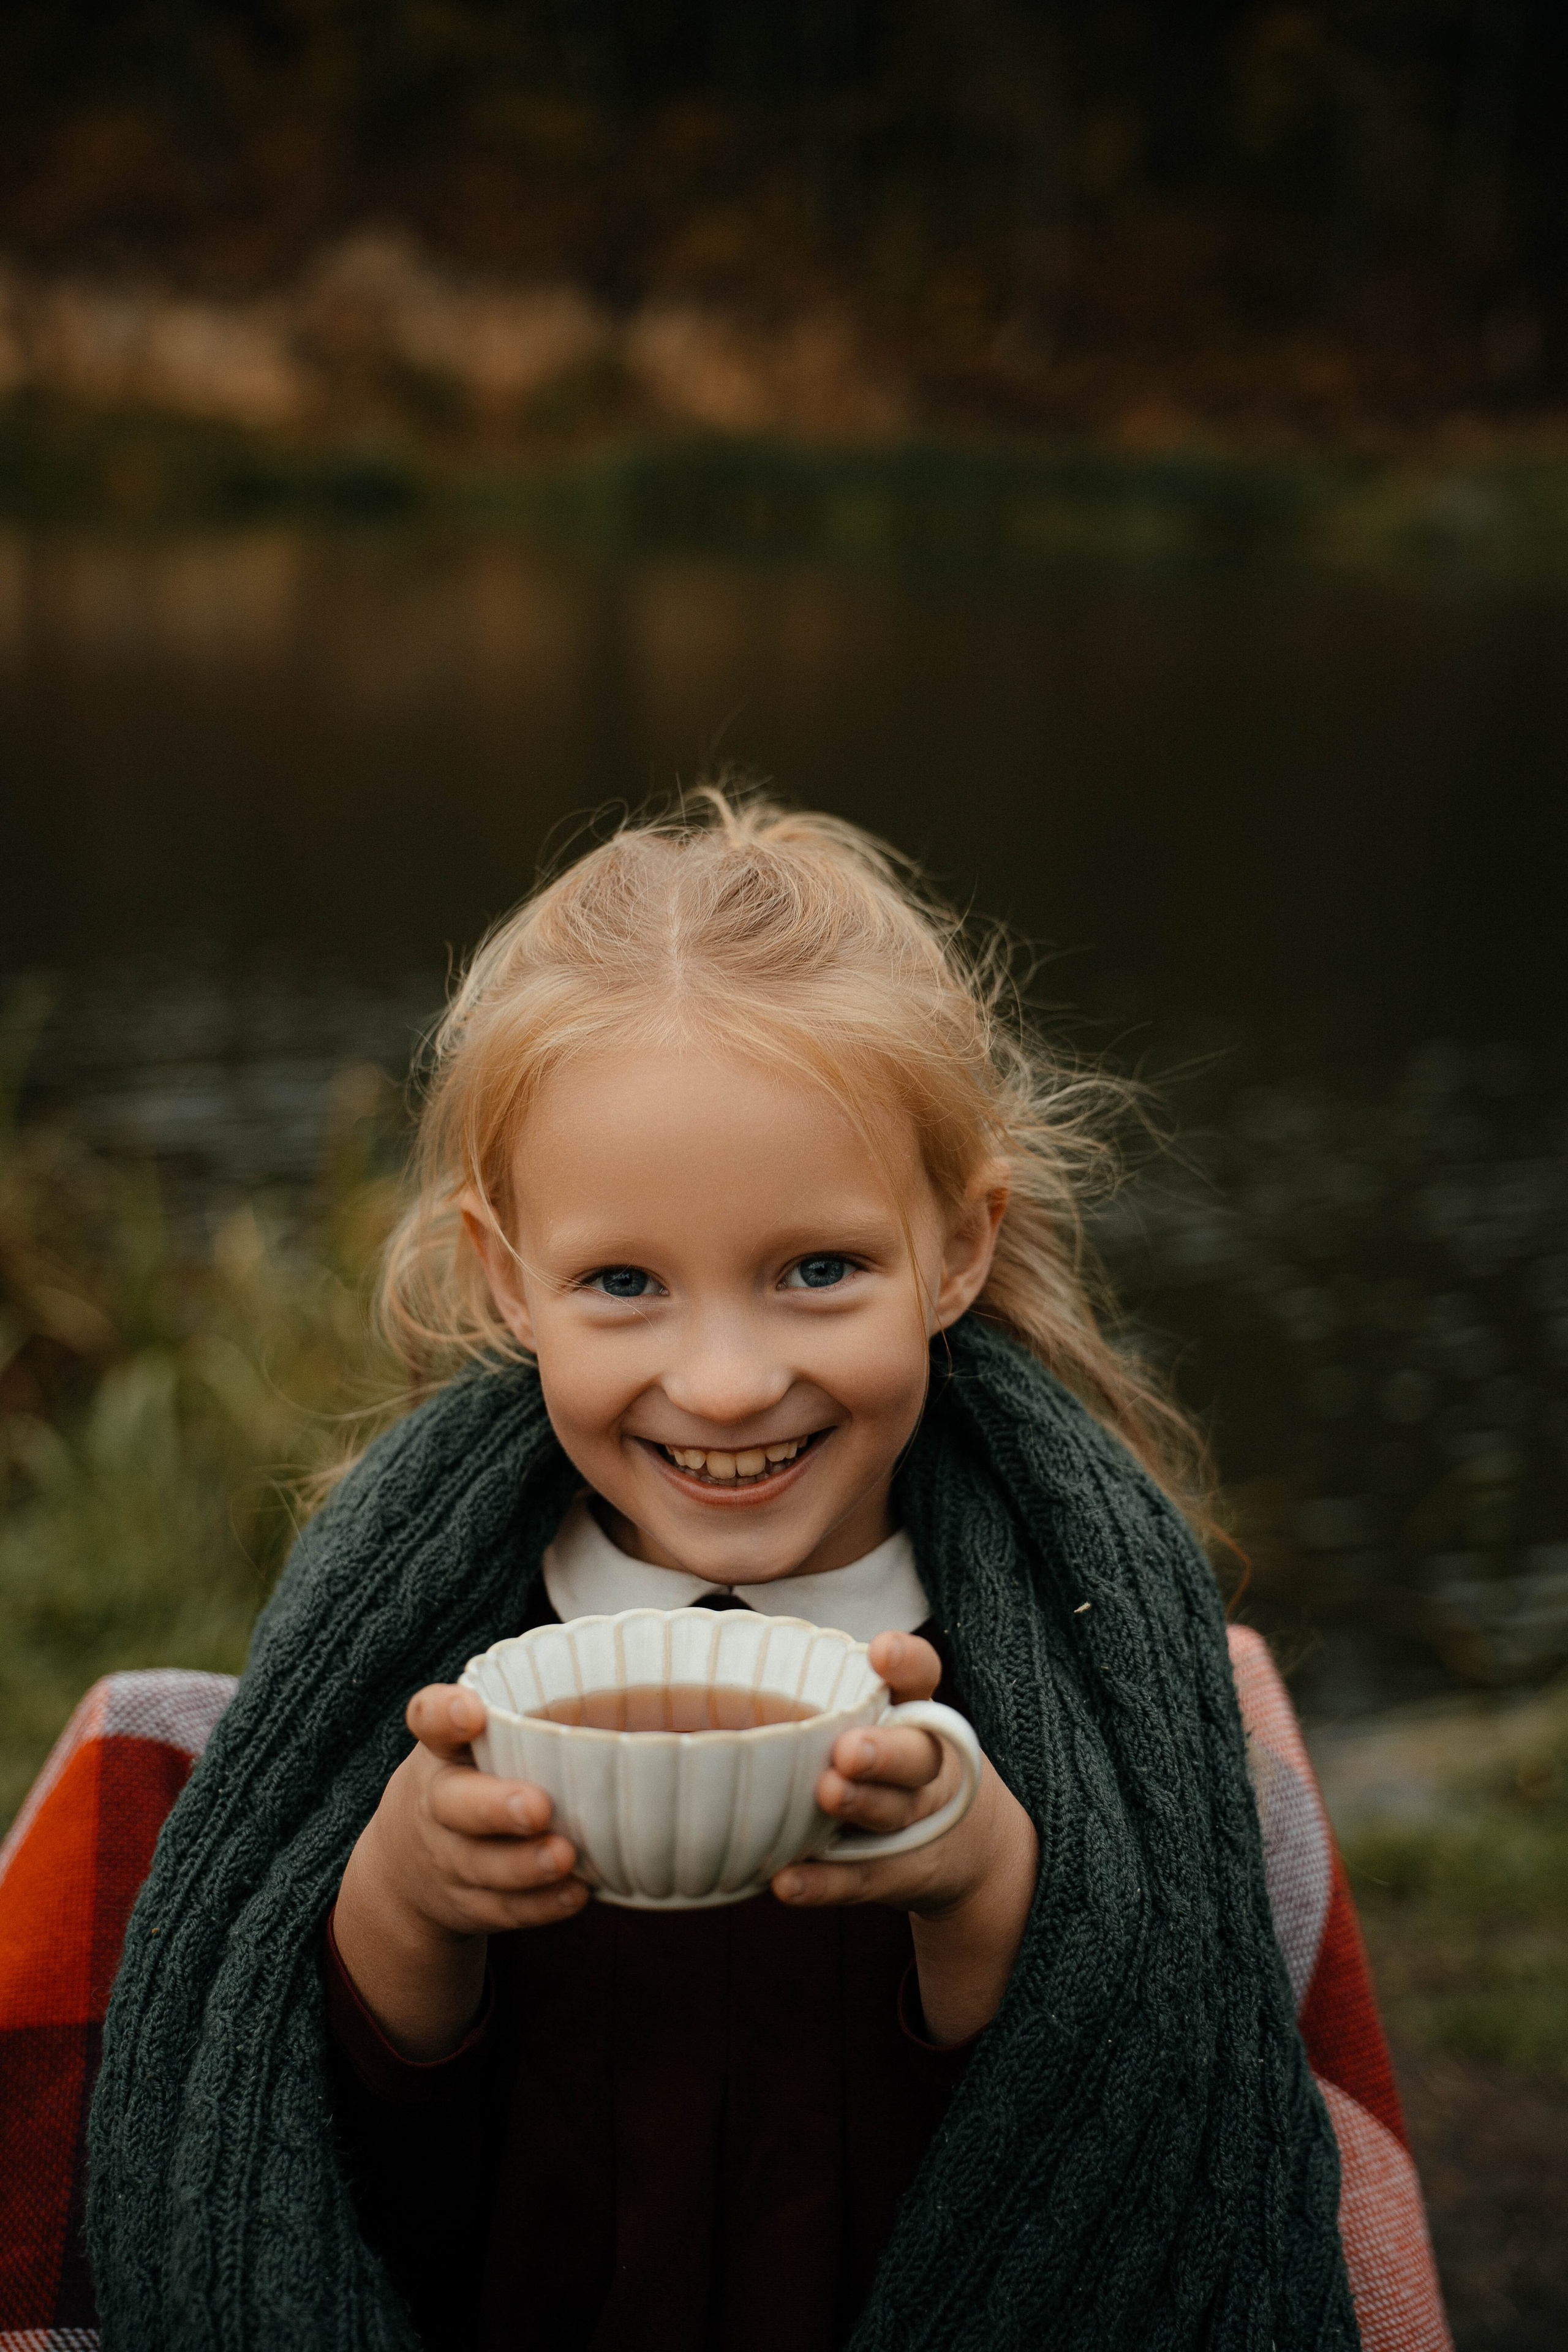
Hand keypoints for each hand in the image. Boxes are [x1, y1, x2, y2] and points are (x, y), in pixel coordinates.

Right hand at [334, 1682, 587, 2057]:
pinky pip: (501, 1908)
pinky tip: (575, 1894)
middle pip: (452, 1802)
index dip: (445, 1715)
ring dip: (524, 1864)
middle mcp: (437, 1801)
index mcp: (443, 1748)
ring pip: (480, 1864)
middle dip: (494, 1806)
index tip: (471, 1711)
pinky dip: (538, 1906)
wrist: (411, 1860)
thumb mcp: (480, 1743)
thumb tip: (648, 1693)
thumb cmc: (478, 1777)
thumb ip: (531, 1719)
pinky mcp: (468, 1903)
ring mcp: (448, 1857)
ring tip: (565, 1856)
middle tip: (538, 1806)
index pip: (429, 1718)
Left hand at [770, 1631, 1037, 2044]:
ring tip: (826, 1793)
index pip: (922, 1677)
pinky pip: (859, 1879)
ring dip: (859, 1804)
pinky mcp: (893, 1873)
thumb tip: (697, 1669)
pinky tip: (787, 1881)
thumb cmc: (882, 1762)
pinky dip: (823, 1884)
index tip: (880, 1651)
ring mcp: (910, 1821)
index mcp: (915, 1713)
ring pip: (891, 1812)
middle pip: (915, 1754)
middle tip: (848, 1750)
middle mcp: (922, 1764)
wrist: (956, 1848)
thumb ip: (816, 1695)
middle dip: (884, 1752)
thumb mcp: (874, 1720)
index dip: (906, 1664)